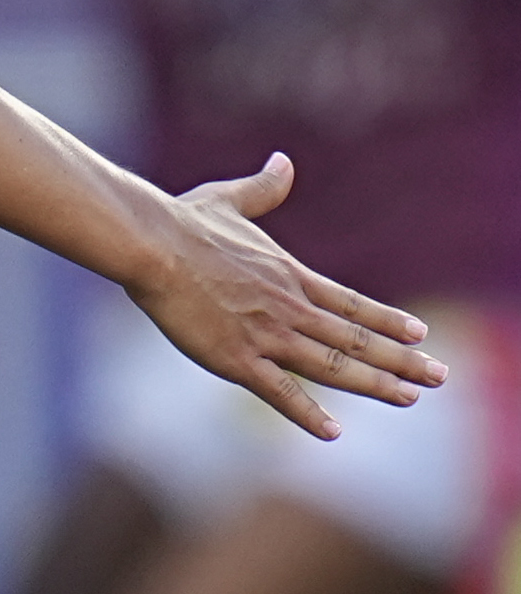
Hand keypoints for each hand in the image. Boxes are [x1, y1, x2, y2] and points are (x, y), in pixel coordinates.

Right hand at [128, 154, 446, 439]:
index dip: (388, 320)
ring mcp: (266, 335)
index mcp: (289, 275)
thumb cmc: (182, 222)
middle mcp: (288, 307)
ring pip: (333, 366)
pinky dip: (308, 414)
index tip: (421, 334)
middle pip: (356, 340)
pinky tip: (333, 432)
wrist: (151, 246)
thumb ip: (263, 188)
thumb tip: (283, 161)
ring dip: (376, 384)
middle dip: (403, 359)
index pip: (351, 304)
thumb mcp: (229, 200)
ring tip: (409, 398)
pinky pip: (280, 392)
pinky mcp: (236, 358)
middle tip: (440, 377)